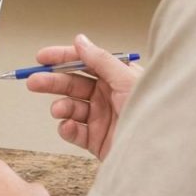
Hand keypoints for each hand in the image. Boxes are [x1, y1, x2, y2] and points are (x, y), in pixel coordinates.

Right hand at [26, 33, 142, 158]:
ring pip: (70, 107)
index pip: (84, 62)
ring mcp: (101, 118)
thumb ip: (100, 59)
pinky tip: (68, 126)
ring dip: (60, 107)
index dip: (62, 58)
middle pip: (72, 84)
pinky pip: (74, 131)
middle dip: (52, 82)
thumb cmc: (153, 113)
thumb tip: (80, 40)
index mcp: (117, 77)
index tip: (42, 57)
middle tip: (34, 81)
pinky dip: (67, 128)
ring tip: (59, 110)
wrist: (161, 155)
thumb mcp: (127, 80)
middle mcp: (108, 96)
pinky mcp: (97, 140)